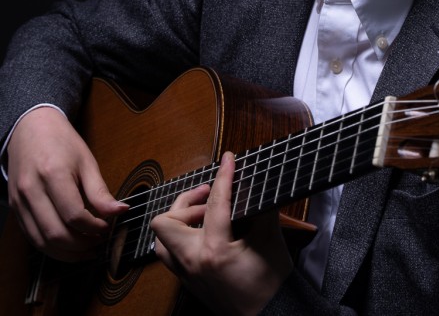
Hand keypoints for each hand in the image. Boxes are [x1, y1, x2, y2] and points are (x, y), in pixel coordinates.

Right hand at [7, 107, 127, 260]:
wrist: (31, 128)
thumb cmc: (61, 142)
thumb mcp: (87, 161)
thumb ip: (100, 191)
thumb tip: (120, 211)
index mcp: (53, 174)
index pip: (74, 215)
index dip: (94, 227)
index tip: (107, 227)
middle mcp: (32, 190)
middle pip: (56, 234)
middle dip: (81, 246)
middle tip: (99, 243)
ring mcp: (20, 201)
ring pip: (41, 242)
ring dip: (66, 253)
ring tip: (87, 250)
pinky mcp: (15, 208)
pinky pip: (32, 237)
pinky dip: (51, 247)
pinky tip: (68, 245)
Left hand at [151, 151, 293, 315]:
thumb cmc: (271, 284)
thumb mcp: (270, 240)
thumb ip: (262, 209)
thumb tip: (258, 183)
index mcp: (215, 251)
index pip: (215, 203)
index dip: (223, 176)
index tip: (228, 160)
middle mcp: (193, 262)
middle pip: (166, 221)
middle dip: (186, 202)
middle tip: (209, 195)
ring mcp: (186, 274)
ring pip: (161, 240)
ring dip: (178, 221)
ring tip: (202, 214)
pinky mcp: (187, 282)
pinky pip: (170, 254)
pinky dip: (181, 237)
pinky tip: (202, 232)